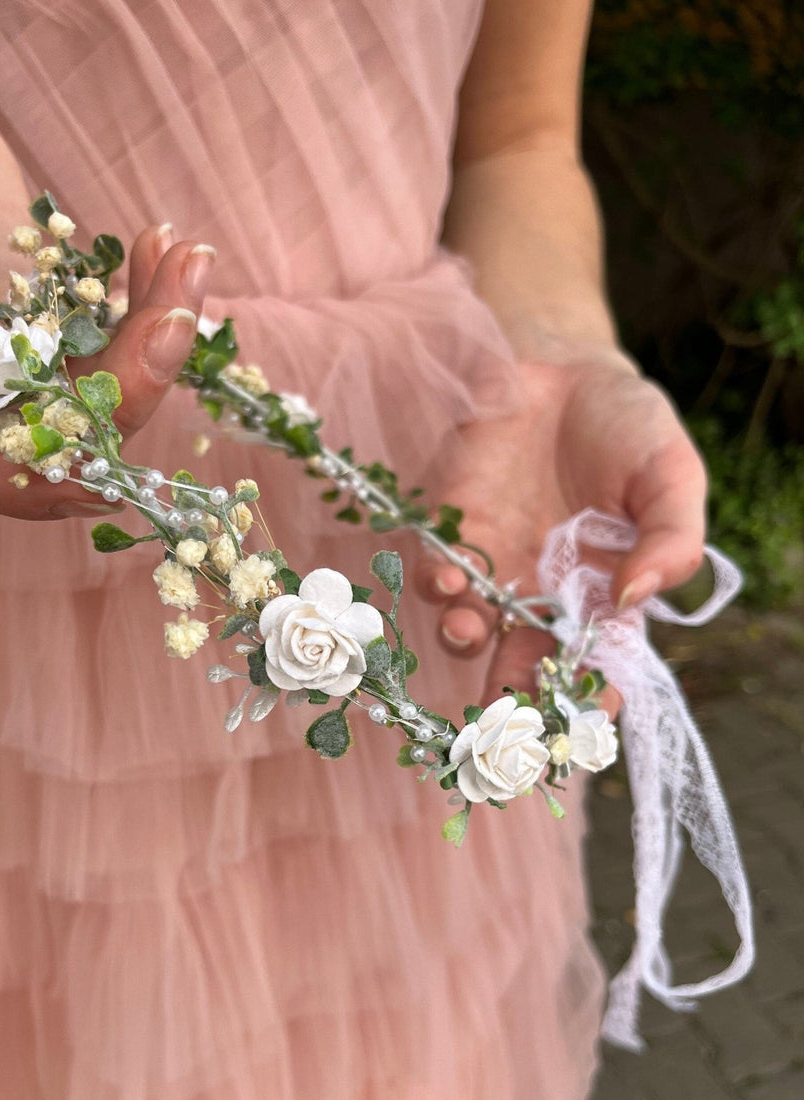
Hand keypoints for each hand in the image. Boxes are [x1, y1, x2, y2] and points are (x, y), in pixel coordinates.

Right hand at [0, 6, 211, 518]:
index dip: (5, 479)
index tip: (87, 472)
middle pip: (25, 440)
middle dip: (113, 403)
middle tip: (173, 324)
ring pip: (77, 398)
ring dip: (147, 353)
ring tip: (186, 263)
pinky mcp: (33, 323)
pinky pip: (98, 345)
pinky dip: (141, 311)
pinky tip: (165, 251)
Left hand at [415, 353, 707, 710]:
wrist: (565, 367)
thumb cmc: (628, 428)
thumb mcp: (671, 475)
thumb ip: (670, 539)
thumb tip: (634, 597)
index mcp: (600, 593)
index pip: (594, 663)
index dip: (587, 696)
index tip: (582, 721)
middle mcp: (541, 593)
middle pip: (523, 662)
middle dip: (510, 695)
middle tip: (501, 719)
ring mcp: (492, 564)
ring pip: (472, 626)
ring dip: (467, 638)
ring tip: (472, 631)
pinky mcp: (451, 529)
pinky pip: (438, 572)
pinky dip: (438, 585)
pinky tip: (447, 583)